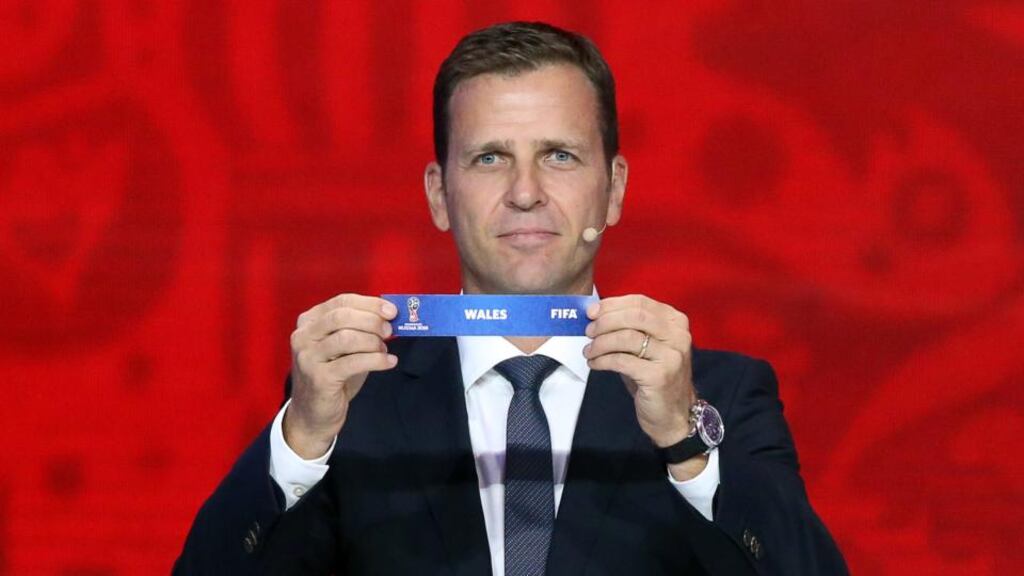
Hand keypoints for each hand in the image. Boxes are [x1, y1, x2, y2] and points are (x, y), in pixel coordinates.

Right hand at [284, 293, 397, 458]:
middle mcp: (303, 336)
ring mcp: (308, 357)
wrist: (312, 414)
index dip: (370, 304)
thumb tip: (390, 319)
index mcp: (309, 322)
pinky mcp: (318, 378)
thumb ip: (360, 330)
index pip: (341, 301)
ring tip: (384, 350)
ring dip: (373, 342)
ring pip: (346, 338)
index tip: (391, 310)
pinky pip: (353, 362)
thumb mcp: (344, 348)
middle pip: (342, 316)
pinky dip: (376, 360)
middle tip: (389, 330)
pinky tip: (389, 362)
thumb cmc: (333, 377)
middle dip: (371, 321)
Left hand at [584, 294, 704, 476]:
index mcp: (675, 322)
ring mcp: (671, 356)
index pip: (640, 302)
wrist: (674, 415)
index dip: (612, 305)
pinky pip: (622, 361)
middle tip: (588, 331)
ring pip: (627, 338)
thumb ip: (628, 328)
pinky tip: (594, 364)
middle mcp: (678, 336)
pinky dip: (603, 360)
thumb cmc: (655, 377)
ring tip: (589, 351)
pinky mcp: (659, 376)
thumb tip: (595, 316)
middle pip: (634, 316)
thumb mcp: (646, 347)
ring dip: (601, 343)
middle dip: (605, 322)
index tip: (591, 312)